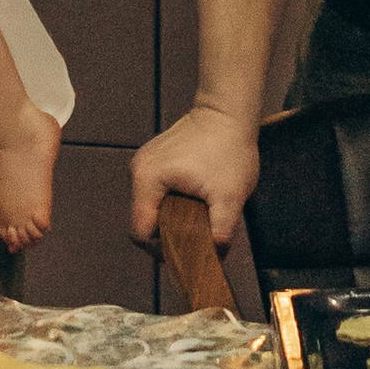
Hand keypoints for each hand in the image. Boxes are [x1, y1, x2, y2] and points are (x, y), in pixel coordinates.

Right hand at [128, 103, 261, 246]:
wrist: (228, 111)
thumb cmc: (229, 149)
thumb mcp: (231, 196)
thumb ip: (221, 231)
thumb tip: (215, 257)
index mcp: (148, 180)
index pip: (140, 232)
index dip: (160, 250)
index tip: (185, 253)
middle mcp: (139, 170)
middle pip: (144, 220)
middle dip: (167, 235)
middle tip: (195, 239)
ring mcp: (144, 162)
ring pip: (150, 206)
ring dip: (170, 218)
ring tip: (197, 219)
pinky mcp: (154, 158)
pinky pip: (156, 191)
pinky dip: (171, 201)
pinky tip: (193, 201)